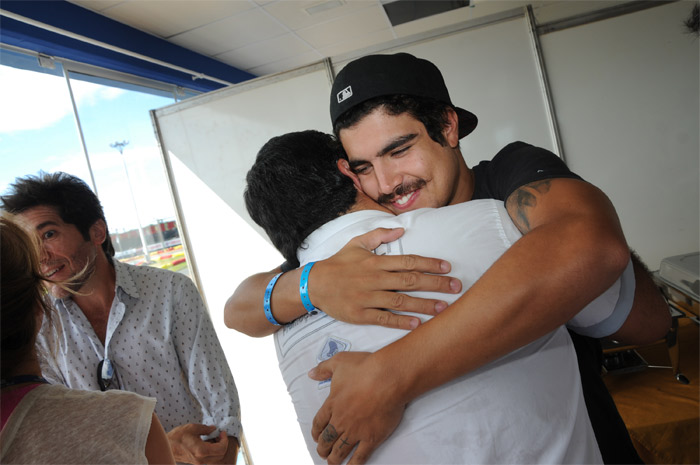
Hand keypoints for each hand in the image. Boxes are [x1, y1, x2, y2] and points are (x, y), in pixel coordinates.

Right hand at [167, 423, 231, 464]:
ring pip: (215, 458)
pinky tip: (206, 442)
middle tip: (219, 435)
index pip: (221, 449)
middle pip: (220, 455)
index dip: (224, 440)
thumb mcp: (192, 428)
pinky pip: (209, 458)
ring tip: (212, 437)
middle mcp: (201, 459)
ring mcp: (198, 462)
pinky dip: (211, 451)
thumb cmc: (177, 437)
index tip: (222, 432)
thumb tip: (214, 429)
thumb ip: (206, 428)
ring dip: (217, 448)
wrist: (165, 447)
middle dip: (223, 444)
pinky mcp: (196, 462)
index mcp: (202, 451)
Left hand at [309, 352, 405, 464]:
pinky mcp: (371, 438)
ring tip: (332, 463)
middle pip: (327, 438)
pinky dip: (353, 464)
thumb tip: (311, 373)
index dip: (316, 431)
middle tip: (322, 452)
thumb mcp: (339, 361)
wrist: (387, 378)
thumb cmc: (365, 368)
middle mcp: (341, 420)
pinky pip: (360, 456)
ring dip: (334, 458)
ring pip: (340, 450)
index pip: (319, 422)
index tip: (316, 437)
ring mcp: (355, 431)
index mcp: (332, 403)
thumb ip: (323, 368)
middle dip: (323, 447)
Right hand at [311, 227, 460, 329]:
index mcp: (376, 262)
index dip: (429, 264)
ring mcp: (368, 298)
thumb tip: (401, 229)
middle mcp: (374, 279)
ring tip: (444, 307)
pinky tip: (417, 324)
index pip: (408, 261)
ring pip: (401, 301)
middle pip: (410, 281)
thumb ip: (379, 235)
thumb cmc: (338, 263)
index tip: (447, 267)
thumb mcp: (356, 243)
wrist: (314, 284)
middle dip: (436, 284)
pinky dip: (400, 321)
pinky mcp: (360, 314)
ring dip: (424, 304)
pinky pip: (384, 318)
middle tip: (456, 287)